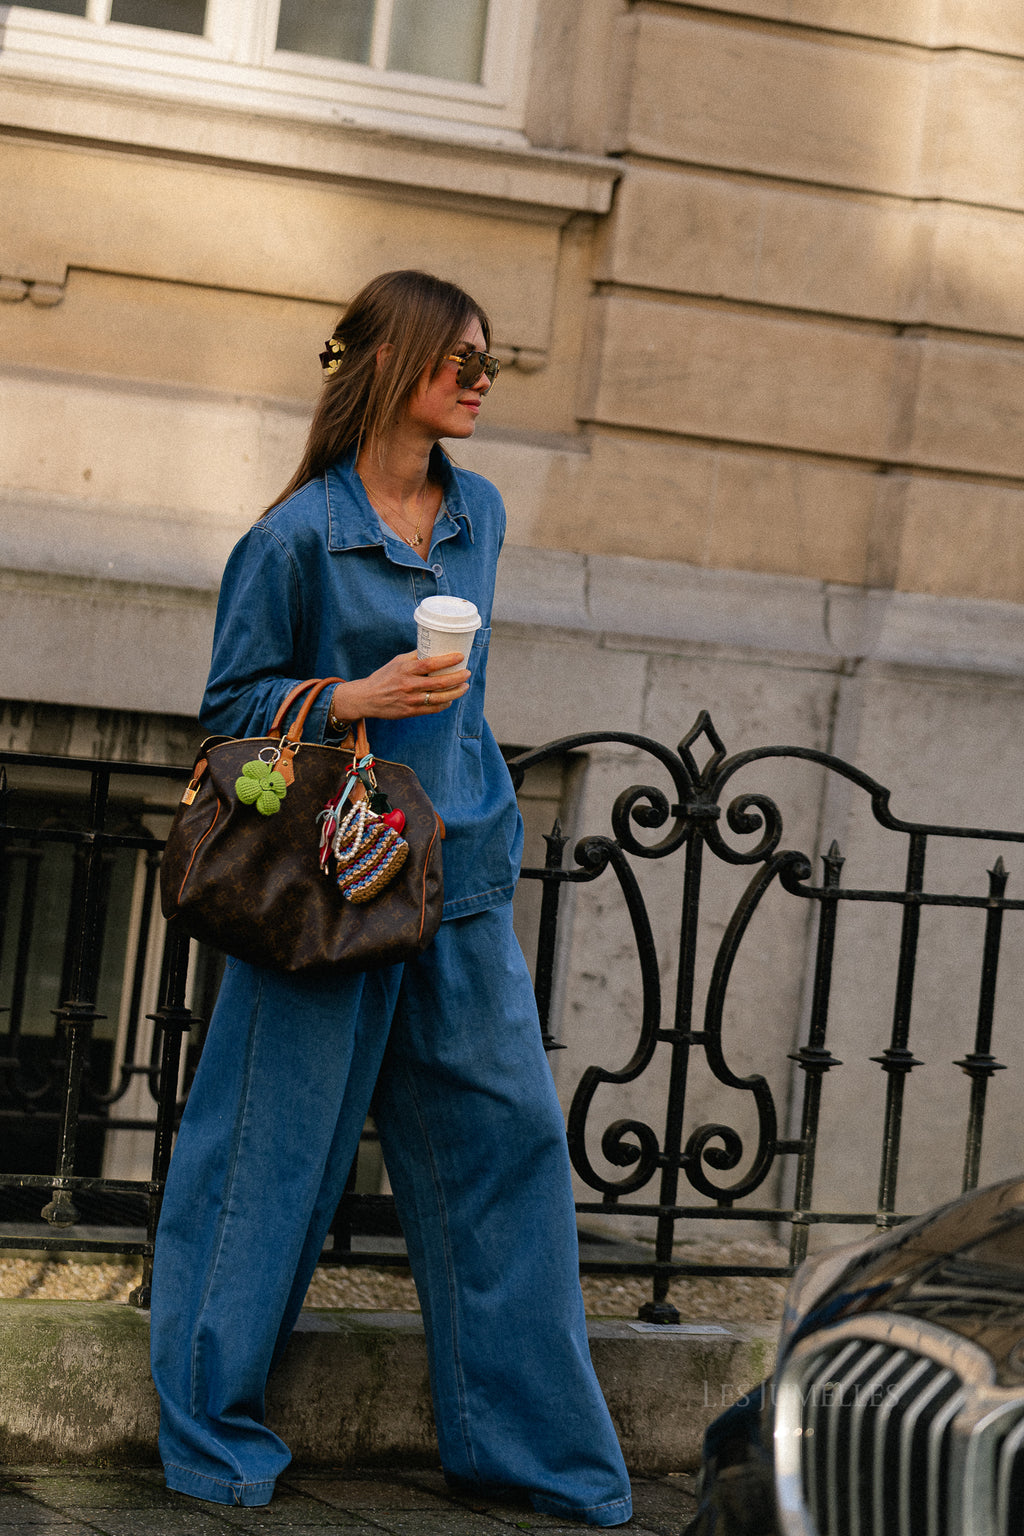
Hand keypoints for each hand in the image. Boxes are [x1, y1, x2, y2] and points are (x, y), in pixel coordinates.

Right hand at [331, 651, 470, 721]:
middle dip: (458, 677)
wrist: (367, 698)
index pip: (430, 664)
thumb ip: (415, 656)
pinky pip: (433, 709)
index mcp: (405, 669)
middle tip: (467, 672)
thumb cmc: (384, 677)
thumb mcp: (397, 662)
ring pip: (439, 698)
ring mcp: (410, 700)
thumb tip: (434, 648)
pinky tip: (450, 699)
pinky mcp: (410, 712)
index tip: (460, 656)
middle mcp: (409, 685)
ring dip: (456, 692)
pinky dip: (444, 704)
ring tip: (464, 686)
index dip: (447, 660)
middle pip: (439, 682)